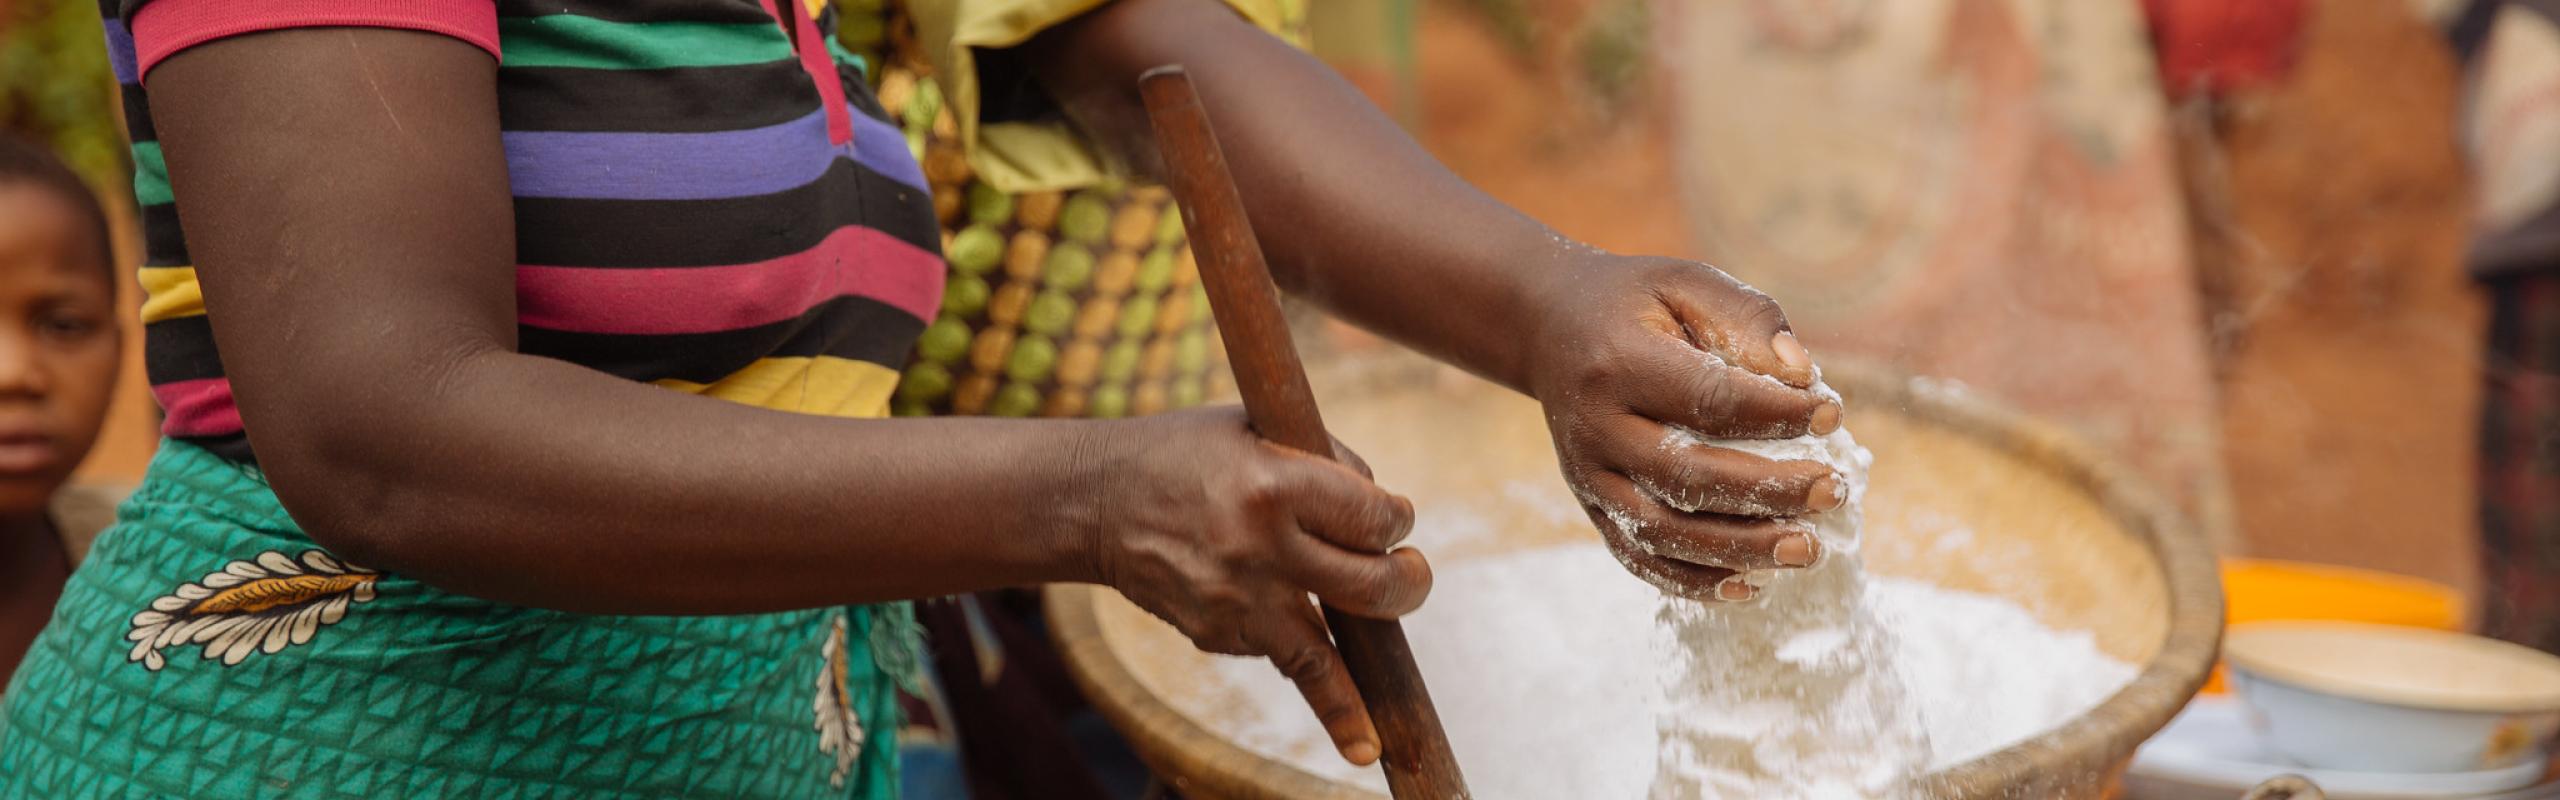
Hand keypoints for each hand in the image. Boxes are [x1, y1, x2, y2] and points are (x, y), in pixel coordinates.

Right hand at [1075, 407, 1427, 764]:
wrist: (1093, 501)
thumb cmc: (1184, 453)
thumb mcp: (1254, 428)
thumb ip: (1323, 460)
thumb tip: (1381, 509)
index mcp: (1276, 485)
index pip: (1375, 517)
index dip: (1398, 518)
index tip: (1396, 518)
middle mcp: (1260, 548)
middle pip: (1372, 587)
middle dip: (1409, 583)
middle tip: (1412, 574)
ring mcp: (1236, 600)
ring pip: (1326, 661)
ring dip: (1366, 683)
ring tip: (1382, 725)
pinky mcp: (1214, 634)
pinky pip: (1280, 655)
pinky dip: (1298, 647)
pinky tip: (1313, 659)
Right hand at [1524, 255, 1845, 601]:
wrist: (1546, 327)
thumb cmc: (1635, 304)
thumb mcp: (1686, 283)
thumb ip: (1747, 318)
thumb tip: (1803, 376)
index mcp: (1620, 363)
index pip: (1709, 399)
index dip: (1776, 413)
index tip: (1831, 414)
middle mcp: (1596, 427)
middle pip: (1686, 476)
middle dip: (1769, 492)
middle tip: (1834, 492)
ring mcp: (1588, 476)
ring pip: (1663, 531)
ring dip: (1740, 549)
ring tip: (1807, 550)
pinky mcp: (1590, 507)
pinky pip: (1639, 558)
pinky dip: (1693, 581)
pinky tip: (1750, 585)